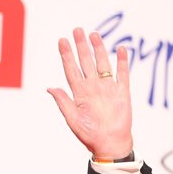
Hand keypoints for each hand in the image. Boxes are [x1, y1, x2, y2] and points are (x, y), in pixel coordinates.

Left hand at [49, 28, 133, 159]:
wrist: (110, 143)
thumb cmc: (89, 135)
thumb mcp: (72, 119)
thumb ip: (63, 102)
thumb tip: (50, 88)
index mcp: (79, 93)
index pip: (71, 69)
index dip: (66, 55)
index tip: (62, 41)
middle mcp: (93, 87)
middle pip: (86, 62)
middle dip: (81, 46)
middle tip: (77, 30)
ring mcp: (107, 88)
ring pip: (103, 63)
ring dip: (99, 49)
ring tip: (94, 34)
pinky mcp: (122, 92)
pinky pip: (122, 74)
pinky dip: (122, 62)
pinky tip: (121, 49)